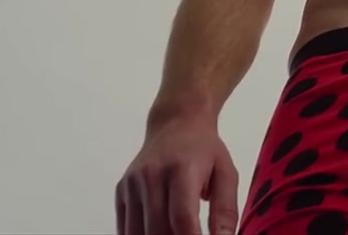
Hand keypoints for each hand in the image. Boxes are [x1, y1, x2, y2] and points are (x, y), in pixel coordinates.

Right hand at [116, 114, 238, 234]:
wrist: (175, 123)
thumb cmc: (204, 150)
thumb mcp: (226, 173)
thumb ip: (225, 210)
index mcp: (182, 169)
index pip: (181, 217)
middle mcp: (152, 175)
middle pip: (158, 229)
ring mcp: (132, 183)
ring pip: (138, 232)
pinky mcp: (121, 191)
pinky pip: (125, 227)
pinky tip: (157, 234)